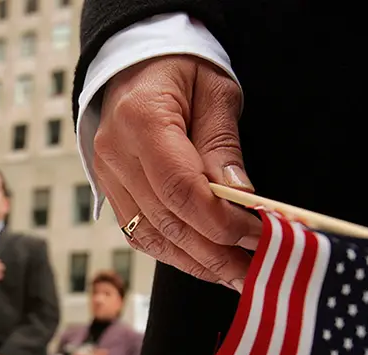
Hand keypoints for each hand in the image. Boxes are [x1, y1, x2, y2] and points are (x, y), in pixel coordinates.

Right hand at [93, 55, 261, 291]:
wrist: (137, 64)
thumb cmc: (180, 70)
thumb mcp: (216, 92)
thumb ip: (223, 145)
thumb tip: (241, 198)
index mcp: (141, 120)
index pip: (181, 189)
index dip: (221, 221)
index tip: (260, 233)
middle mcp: (115, 154)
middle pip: (166, 221)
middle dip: (215, 252)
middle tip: (256, 270)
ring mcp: (107, 176)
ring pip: (150, 237)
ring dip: (195, 263)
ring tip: (235, 275)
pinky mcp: (110, 192)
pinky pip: (140, 234)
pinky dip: (174, 253)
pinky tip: (204, 261)